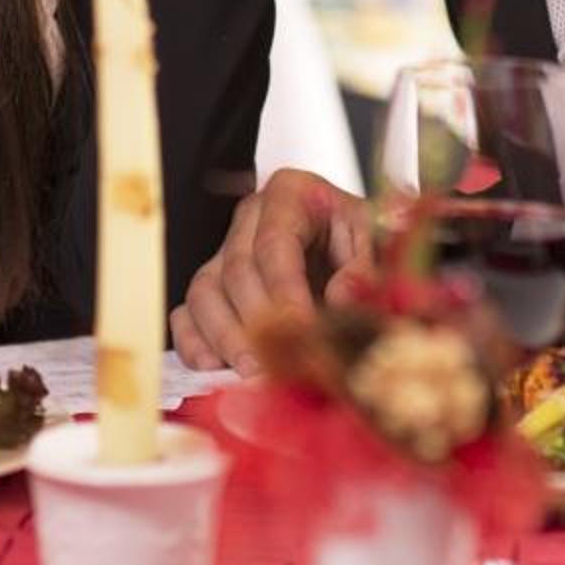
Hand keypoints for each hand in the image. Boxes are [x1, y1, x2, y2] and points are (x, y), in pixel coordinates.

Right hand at [170, 168, 377, 369]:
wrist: (351, 250)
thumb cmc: (361, 241)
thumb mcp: (376, 242)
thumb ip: (364, 268)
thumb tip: (340, 297)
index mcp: (290, 193)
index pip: (275, 243)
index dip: (285, 291)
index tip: (302, 330)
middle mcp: (249, 217)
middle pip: (237, 270)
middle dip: (256, 322)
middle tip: (276, 362)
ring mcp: (224, 251)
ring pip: (205, 291)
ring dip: (225, 336)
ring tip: (250, 371)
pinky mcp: (212, 285)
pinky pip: (187, 312)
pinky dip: (194, 342)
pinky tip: (214, 367)